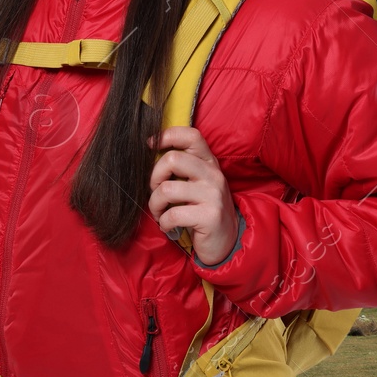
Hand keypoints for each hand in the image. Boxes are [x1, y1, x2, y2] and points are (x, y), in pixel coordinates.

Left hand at [147, 126, 238, 265]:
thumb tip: (150, 151)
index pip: (191, 135)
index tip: (150, 145)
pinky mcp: (210, 216)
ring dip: (155, 204)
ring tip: (159, 212)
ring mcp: (213, 195)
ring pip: (166, 189)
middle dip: (153, 178)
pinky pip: (172, 214)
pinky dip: (163, 222)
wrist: (227, 241)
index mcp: (209, 162)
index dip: (167, 136)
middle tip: (155, 193)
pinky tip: (168, 225)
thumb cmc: (203, 209)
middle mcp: (213, 174)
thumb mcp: (197, 182)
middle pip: (172, 159)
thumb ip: (182, 167)